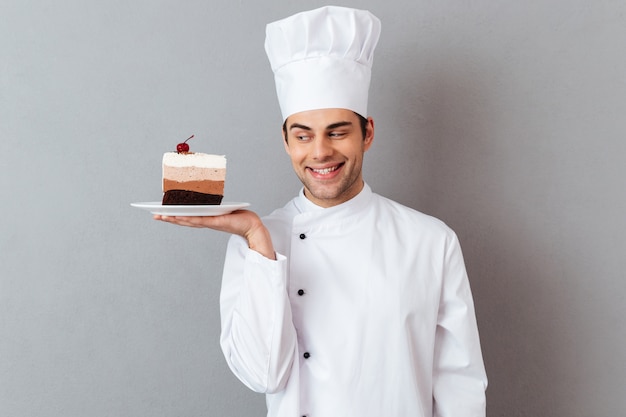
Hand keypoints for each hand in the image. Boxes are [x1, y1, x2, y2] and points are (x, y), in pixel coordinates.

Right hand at [154, 210, 275, 259]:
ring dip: (175, 219)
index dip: (172, 216)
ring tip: (162, 216)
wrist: (252, 225)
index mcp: (205, 219)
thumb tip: (204, 194)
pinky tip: (179, 216)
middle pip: (183, 220)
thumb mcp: (221, 208)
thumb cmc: (239, 217)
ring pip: (188, 221)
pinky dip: (189, 219)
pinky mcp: (216, 222)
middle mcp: (205, 222)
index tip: (160, 213)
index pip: (186, 218)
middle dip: (168, 218)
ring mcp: (210, 222)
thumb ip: (212, 205)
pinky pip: (200, 220)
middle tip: (154, 215)